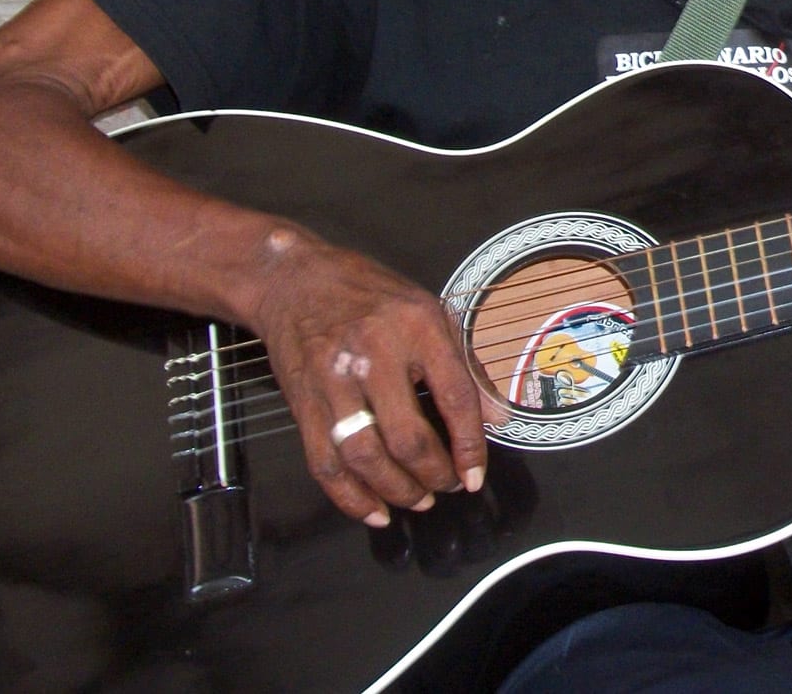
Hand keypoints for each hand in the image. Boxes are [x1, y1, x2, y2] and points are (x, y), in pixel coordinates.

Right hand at [248, 231, 489, 525]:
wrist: (294, 281)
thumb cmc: (370, 296)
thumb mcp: (430, 312)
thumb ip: (464, 366)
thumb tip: (497, 418)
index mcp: (418, 327)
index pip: (454, 397)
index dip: (470, 445)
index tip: (475, 475)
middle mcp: (375, 354)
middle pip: (408, 437)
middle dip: (434, 475)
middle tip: (448, 486)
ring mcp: (334, 381)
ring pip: (366, 456)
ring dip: (396, 490)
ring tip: (418, 500)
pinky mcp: (303, 403)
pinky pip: (325, 463)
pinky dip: (349, 497)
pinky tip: (374, 509)